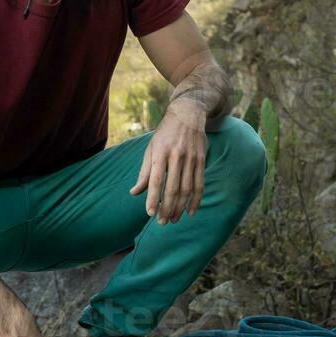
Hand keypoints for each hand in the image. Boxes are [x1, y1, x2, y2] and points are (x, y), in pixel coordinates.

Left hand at [131, 97, 207, 223]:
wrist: (187, 114)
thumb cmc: (164, 134)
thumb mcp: (150, 149)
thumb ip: (144, 172)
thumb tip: (134, 193)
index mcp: (160, 153)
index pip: (155, 180)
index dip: (152, 198)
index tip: (149, 213)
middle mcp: (176, 156)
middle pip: (172, 188)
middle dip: (167, 208)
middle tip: (162, 222)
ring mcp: (191, 158)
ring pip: (187, 189)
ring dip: (180, 208)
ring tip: (173, 220)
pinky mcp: (201, 160)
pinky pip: (199, 184)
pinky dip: (196, 200)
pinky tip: (191, 212)